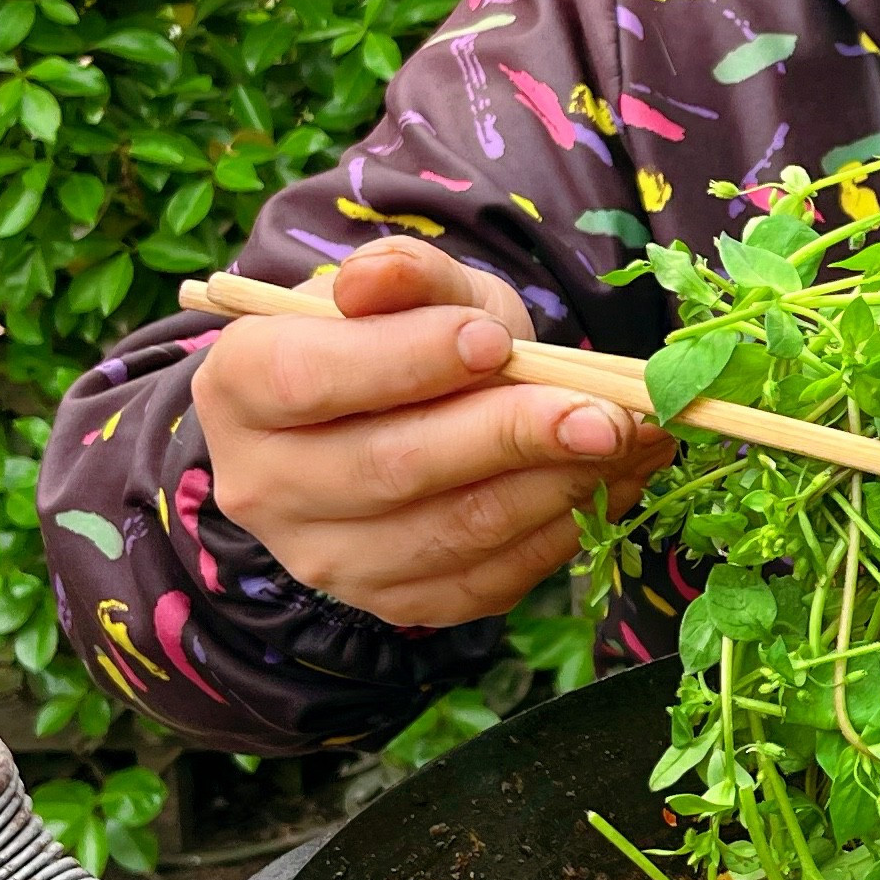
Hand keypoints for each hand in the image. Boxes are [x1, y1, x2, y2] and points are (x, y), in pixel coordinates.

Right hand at [193, 237, 671, 627]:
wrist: (386, 421)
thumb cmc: (395, 338)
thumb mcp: (406, 288)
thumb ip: (404, 275)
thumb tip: (379, 279)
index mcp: (243, 385)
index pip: (313, 380)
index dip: (409, 361)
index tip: (495, 342)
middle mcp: (266, 485)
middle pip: (395, 468)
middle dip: (515, 436)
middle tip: (609, 412)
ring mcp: (327, 559)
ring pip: (455, 532)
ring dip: (561, 486)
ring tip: (636, 437)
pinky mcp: (394, 603)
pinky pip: (488, 581)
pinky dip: (564, 531)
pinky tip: (615, 481)